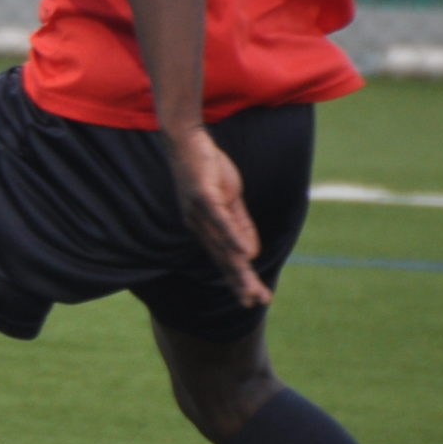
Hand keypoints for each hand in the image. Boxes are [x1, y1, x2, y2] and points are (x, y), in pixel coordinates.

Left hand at [166, 125, 268, 308]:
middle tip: (254, 303)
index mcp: (205, 227)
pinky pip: (220, 221)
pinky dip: (233, 237)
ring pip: (222, 246)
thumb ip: (240, 225)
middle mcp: (198, 225)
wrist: (188, 140)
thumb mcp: (229, 200)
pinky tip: (245, 253)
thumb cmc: (207, 168)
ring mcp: (199, 212)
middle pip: (222, 259)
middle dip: (239, 282)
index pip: (224, 258)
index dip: (238, 278)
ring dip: (238, 268)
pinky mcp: (203, 196)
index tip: (253, 299)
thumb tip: (251, 254)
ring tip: (250, 288)